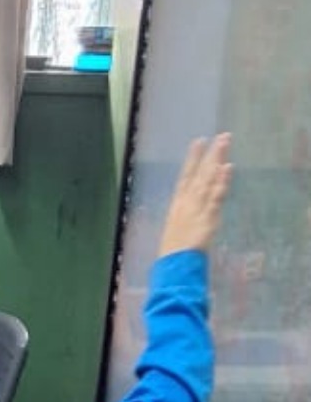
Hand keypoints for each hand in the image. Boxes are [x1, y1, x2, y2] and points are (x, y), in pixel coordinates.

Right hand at [157, 134, 232, 256]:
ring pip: (207, 180)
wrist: (173, 265)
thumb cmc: (173, 253)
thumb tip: (189, 210)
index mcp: (177, 205)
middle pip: (200, 174)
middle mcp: (186, 203)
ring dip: (217, 161)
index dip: (192, 159)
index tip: (198, 142)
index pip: (185, 177)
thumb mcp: (176, 230)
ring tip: (225, 143)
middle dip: (210, 154)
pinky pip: (215, 196)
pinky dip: (221, 182)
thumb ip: (185, 217)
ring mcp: (196, 208)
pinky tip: (227, 168)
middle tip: (221, 136)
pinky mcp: (207, 217)